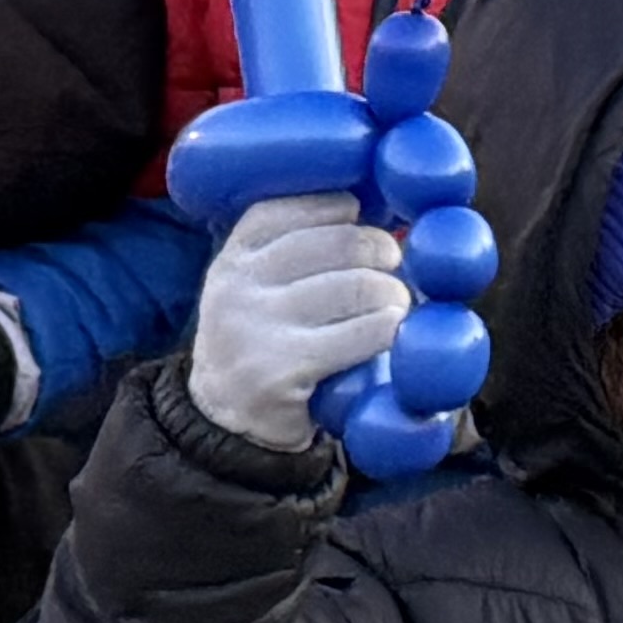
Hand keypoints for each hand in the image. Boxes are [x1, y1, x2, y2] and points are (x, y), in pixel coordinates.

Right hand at [187, 192, 404, 456]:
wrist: (226, 418)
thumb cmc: (262, 339)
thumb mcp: (257, 284)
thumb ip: (294, 246)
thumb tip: (365, 204)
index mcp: (235, 255)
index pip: (294, 208)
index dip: (339, 208)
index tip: (361, 220)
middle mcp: (239, 285)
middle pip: (336, 244)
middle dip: (379, 250)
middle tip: (392, 265)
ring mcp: (257, 328)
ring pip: (354, 287)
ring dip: (391, 294)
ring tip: (396, 304)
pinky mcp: (282, 369)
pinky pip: (360, 335)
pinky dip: (388, 329)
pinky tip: (391, 332)